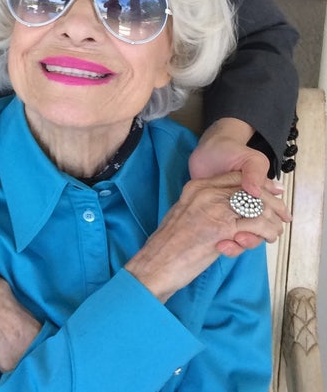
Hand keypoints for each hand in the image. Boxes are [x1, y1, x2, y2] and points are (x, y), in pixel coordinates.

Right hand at [125, 172, 290, 301]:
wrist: (157, 262)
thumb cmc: (171, 245)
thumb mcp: (187, 216)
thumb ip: (208, 208)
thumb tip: (234, 212)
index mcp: (196, 187)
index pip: (235, 177)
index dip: (258, 186)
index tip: (271, 195)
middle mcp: (206, 193)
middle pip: (250, 189)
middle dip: (271, 203)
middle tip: (281, 217)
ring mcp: (214, 209)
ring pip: (258, 206)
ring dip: (271, 221)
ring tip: (272, 233)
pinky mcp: (222, 229)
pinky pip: (257, 224)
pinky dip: (268, 232)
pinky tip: (266, 239)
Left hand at [189, 118, 288, 253]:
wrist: (205, 150)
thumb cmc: (230, 150)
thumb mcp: (249, 158)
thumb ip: (254, 173)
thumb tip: (256, 192)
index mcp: (261, 197)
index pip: (270, 218)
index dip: (270, 228)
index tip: (266, 233)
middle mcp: (248, 206)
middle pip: (258, 231)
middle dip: (252, 238)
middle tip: (240, 239)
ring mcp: (231, 211)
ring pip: (242, 235)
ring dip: (238, 242)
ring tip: (228, 243)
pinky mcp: (215, 212)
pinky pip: (222, 232)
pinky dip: (223, 240)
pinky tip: (218, 243)